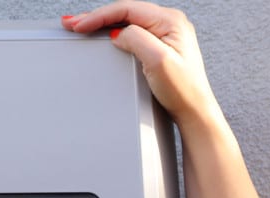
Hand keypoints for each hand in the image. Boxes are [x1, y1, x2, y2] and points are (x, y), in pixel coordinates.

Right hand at [64, 2, 259, 197]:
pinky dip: (114, 35)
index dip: (99, 15)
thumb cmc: (185, 92)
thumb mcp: (158, 60)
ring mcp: (167, 37)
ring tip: (82, 26)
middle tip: (72, 23)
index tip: (80, 25)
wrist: (196, 115)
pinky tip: (103, 37)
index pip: (126, 9)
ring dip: (104, 25)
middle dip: (97, 17)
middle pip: (125, 13)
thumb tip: (119, 33)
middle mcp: (171, 25)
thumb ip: (136, 38)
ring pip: (127, 23)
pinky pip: (133, 35)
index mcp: (172, 21)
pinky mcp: (163, 50)